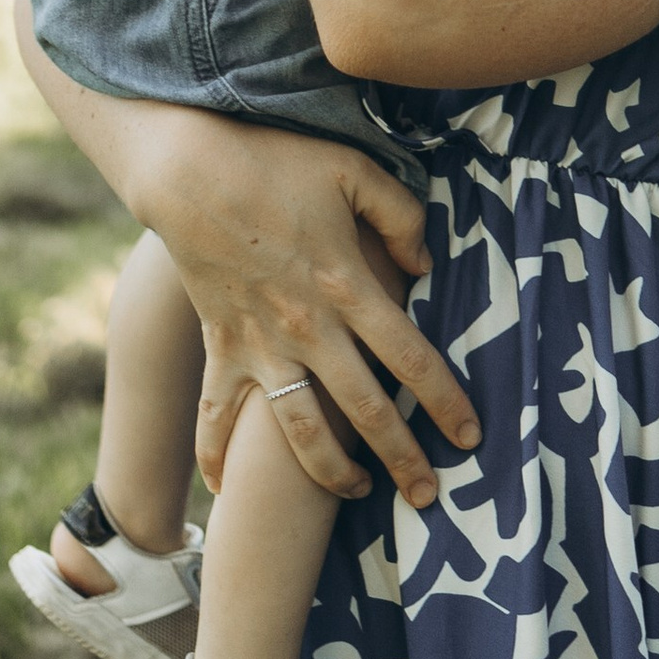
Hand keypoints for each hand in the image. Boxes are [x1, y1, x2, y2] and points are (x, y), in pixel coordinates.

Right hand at [12, 0, 479, 500]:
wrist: (188, 169)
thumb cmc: (275, 160)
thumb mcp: (354, 169)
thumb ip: (401, 216)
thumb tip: (426, 265)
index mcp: (348, 285)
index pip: (410, 357)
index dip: (444, 400)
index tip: (470, 437)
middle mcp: (307, 328)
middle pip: (365, 410)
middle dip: (402, 459)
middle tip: (430, 499)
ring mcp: (259, 344)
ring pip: (299, 430)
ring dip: (330, 471)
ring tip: (358, 493)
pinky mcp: (220, 346)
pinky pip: (216, 414)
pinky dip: (215, 455)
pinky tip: (219, 492)